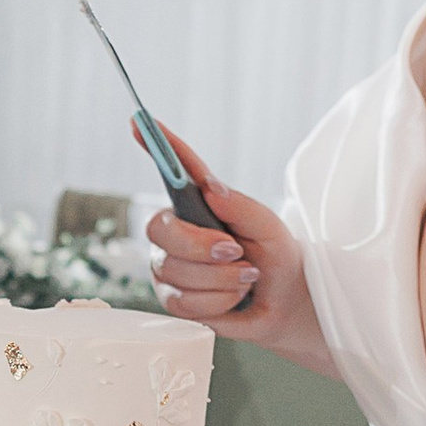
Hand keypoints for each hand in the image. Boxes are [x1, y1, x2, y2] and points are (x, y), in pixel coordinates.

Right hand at [140, 123, 332, 368]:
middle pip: (163, 231)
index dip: (154, 147)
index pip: (173, 171)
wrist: (285, 301)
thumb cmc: (275, 256)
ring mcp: (170, 265)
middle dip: (202, 246)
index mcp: (197, 204)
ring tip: (245, 277)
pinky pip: (185, 301)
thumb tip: (210, 188)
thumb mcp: (269, 227)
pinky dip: (218, 301)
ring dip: (222, 279)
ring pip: (177, 272)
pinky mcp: (173, 297)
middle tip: (236, 251)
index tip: (140, 123)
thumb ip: (241, 207)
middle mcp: (176, 231)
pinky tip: (233, 296)